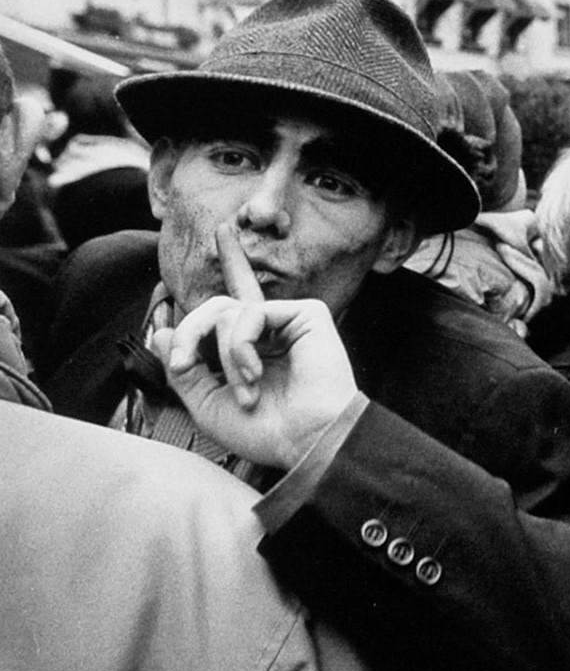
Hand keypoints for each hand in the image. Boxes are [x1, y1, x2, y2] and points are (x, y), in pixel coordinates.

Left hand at [149, 224, 360, 469]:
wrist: (307, 440)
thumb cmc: (265, 430)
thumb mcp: (206, 404)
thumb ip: (184, 369)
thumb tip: (162, 332)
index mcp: (252, 348)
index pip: (234, 303)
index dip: (233, 262)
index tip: (226, 230)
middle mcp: (271, 330)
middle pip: (215, 307)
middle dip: (189, 333)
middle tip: (179, 364)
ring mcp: (288, 320)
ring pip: (228, 311)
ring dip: (223, 355)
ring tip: (244, 388)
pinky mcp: (306, 314)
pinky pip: (252, 313)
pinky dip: (242, 345)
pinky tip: (255, 372)